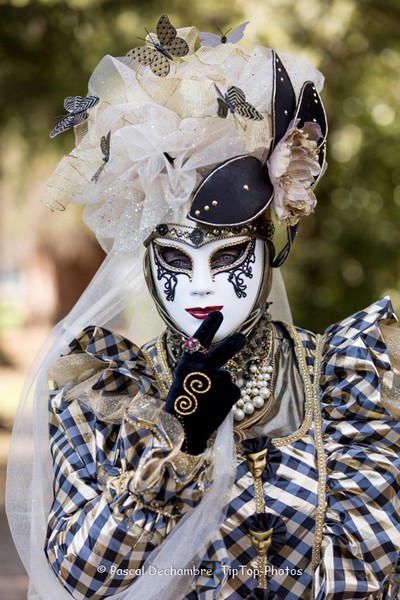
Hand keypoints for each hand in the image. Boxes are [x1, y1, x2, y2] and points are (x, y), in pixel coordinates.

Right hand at [165, 311, 245, 453]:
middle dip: (235, 342)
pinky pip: (233, 392)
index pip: (200, 338)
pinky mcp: (231, 391)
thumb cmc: (181, 407)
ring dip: (223, 388)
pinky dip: (228, 399)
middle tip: (242, 337)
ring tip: (209, 402)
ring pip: (228, 378)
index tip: (218, 314)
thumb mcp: (183, 381)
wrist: (183, 431)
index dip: (210, 325)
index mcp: (187, 363)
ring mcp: (219, 378)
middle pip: (225, 349)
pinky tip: (216, 407)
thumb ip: (198, 369)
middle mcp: (203, 366)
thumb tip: (219, 364)